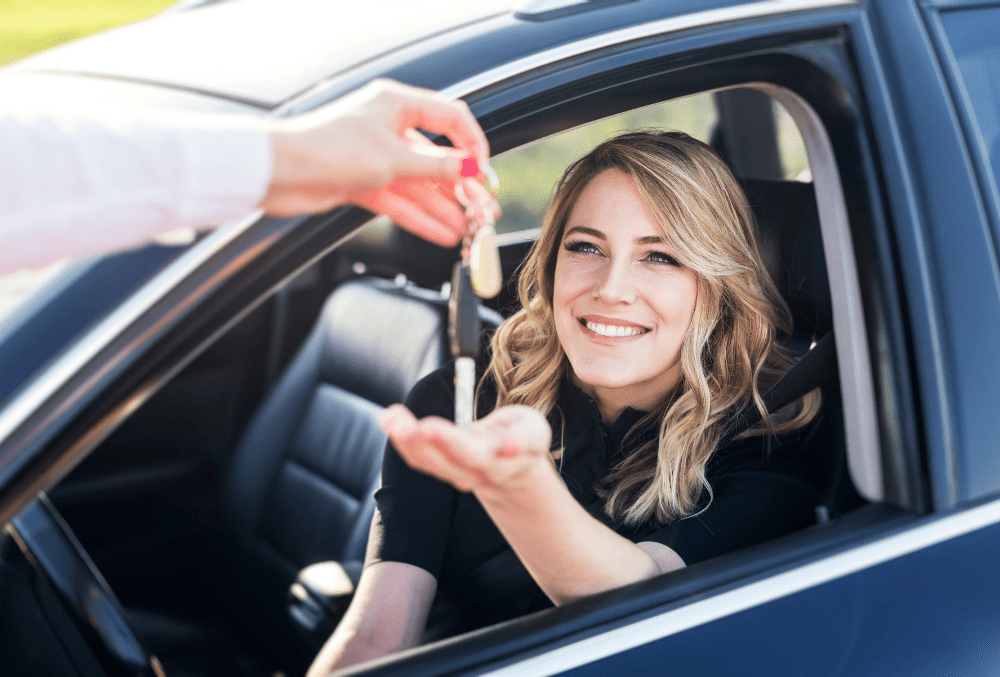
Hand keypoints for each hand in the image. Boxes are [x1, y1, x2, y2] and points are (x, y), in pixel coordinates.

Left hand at [260, 79, 498, 245]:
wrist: (280, 172)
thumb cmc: (329, 148)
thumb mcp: (394, 157)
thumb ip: (437, 166)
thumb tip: (471, 169)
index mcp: (397, 104)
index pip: (451, 118)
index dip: (472, 144)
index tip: (484, 171)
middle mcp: (388, 128)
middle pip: (437, 157)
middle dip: (461, 185)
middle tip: (482, 208)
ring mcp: (376, 157)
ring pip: (420, 184)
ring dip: (444, 207)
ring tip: (468, 229)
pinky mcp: (363, 182)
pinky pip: (401, 201)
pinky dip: (420, 217)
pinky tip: (442, 233)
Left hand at [379, 403, 553, 494]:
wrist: (511, 472)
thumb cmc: (523, 438)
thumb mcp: (534, 431)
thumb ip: (524, 436)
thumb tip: (511, 445)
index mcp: (500, 460)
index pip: (480, 455)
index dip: (460, 445)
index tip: (440, 431)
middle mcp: (476, 472)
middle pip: (451, 460)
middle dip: (433, 442)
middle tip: (415, 425)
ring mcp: (455, 474)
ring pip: (428, 461)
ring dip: (407, 439)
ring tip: (391, 415)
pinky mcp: (440, 469)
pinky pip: (417, 458)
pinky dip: (401, 439)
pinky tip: (389, 418)